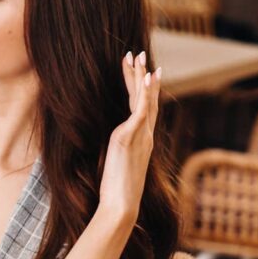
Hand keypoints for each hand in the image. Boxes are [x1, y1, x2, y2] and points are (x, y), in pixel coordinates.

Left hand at [98, 50, 161, 224]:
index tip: (145, 72)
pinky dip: (144, 93)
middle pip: (146, 98)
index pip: (143, 108)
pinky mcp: (130, 137)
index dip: (144, 89)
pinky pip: (140, 110)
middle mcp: (144, 135)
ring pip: (143, 99)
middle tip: (141, 54)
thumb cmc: (117, 190)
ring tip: (139, 56)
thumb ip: (118, 150)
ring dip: (141, 76)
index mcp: (141, 140)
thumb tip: (112, 145)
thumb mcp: (117, 164)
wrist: (121, 204)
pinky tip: (145, 77)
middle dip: (143, 75)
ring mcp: (140, 135)